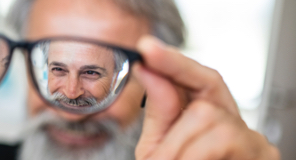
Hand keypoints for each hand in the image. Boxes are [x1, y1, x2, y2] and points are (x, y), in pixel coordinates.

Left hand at [133, 35, 279, 159]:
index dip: (175, 61)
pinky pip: (225, 142)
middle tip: (157, 156)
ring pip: (214, 122)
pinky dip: (193, 156)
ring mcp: (253, 140)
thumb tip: (148, 71)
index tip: (148, 49)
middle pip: (207, 99)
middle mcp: (235, 121)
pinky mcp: (263, 156)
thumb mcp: (162, 145)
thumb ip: (160, 111)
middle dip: (173, 129)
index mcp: (209, 113)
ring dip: (179, 150)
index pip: (199, 77)